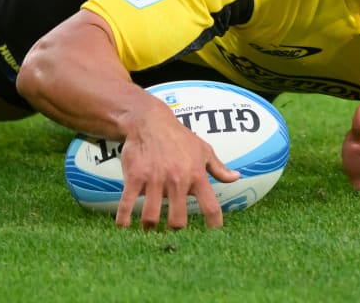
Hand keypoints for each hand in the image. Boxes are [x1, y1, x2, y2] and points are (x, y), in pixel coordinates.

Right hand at [115, 107, 239, 229]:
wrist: (150, 121)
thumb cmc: (179, 137)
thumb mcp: (203, 149)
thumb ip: (219, 168)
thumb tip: (237, 177)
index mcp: (197, 175)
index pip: (211, 207)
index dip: (214, 226)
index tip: (213, 239)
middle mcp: (177, 179)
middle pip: (177, 221)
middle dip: (174, 230)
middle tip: (171, 231)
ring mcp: (154, 179)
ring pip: (151, 217)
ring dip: (150, 227)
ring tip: (149, 228)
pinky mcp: (134, 177)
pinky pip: (128, 203)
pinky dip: (123, 219)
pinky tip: (122, 227)